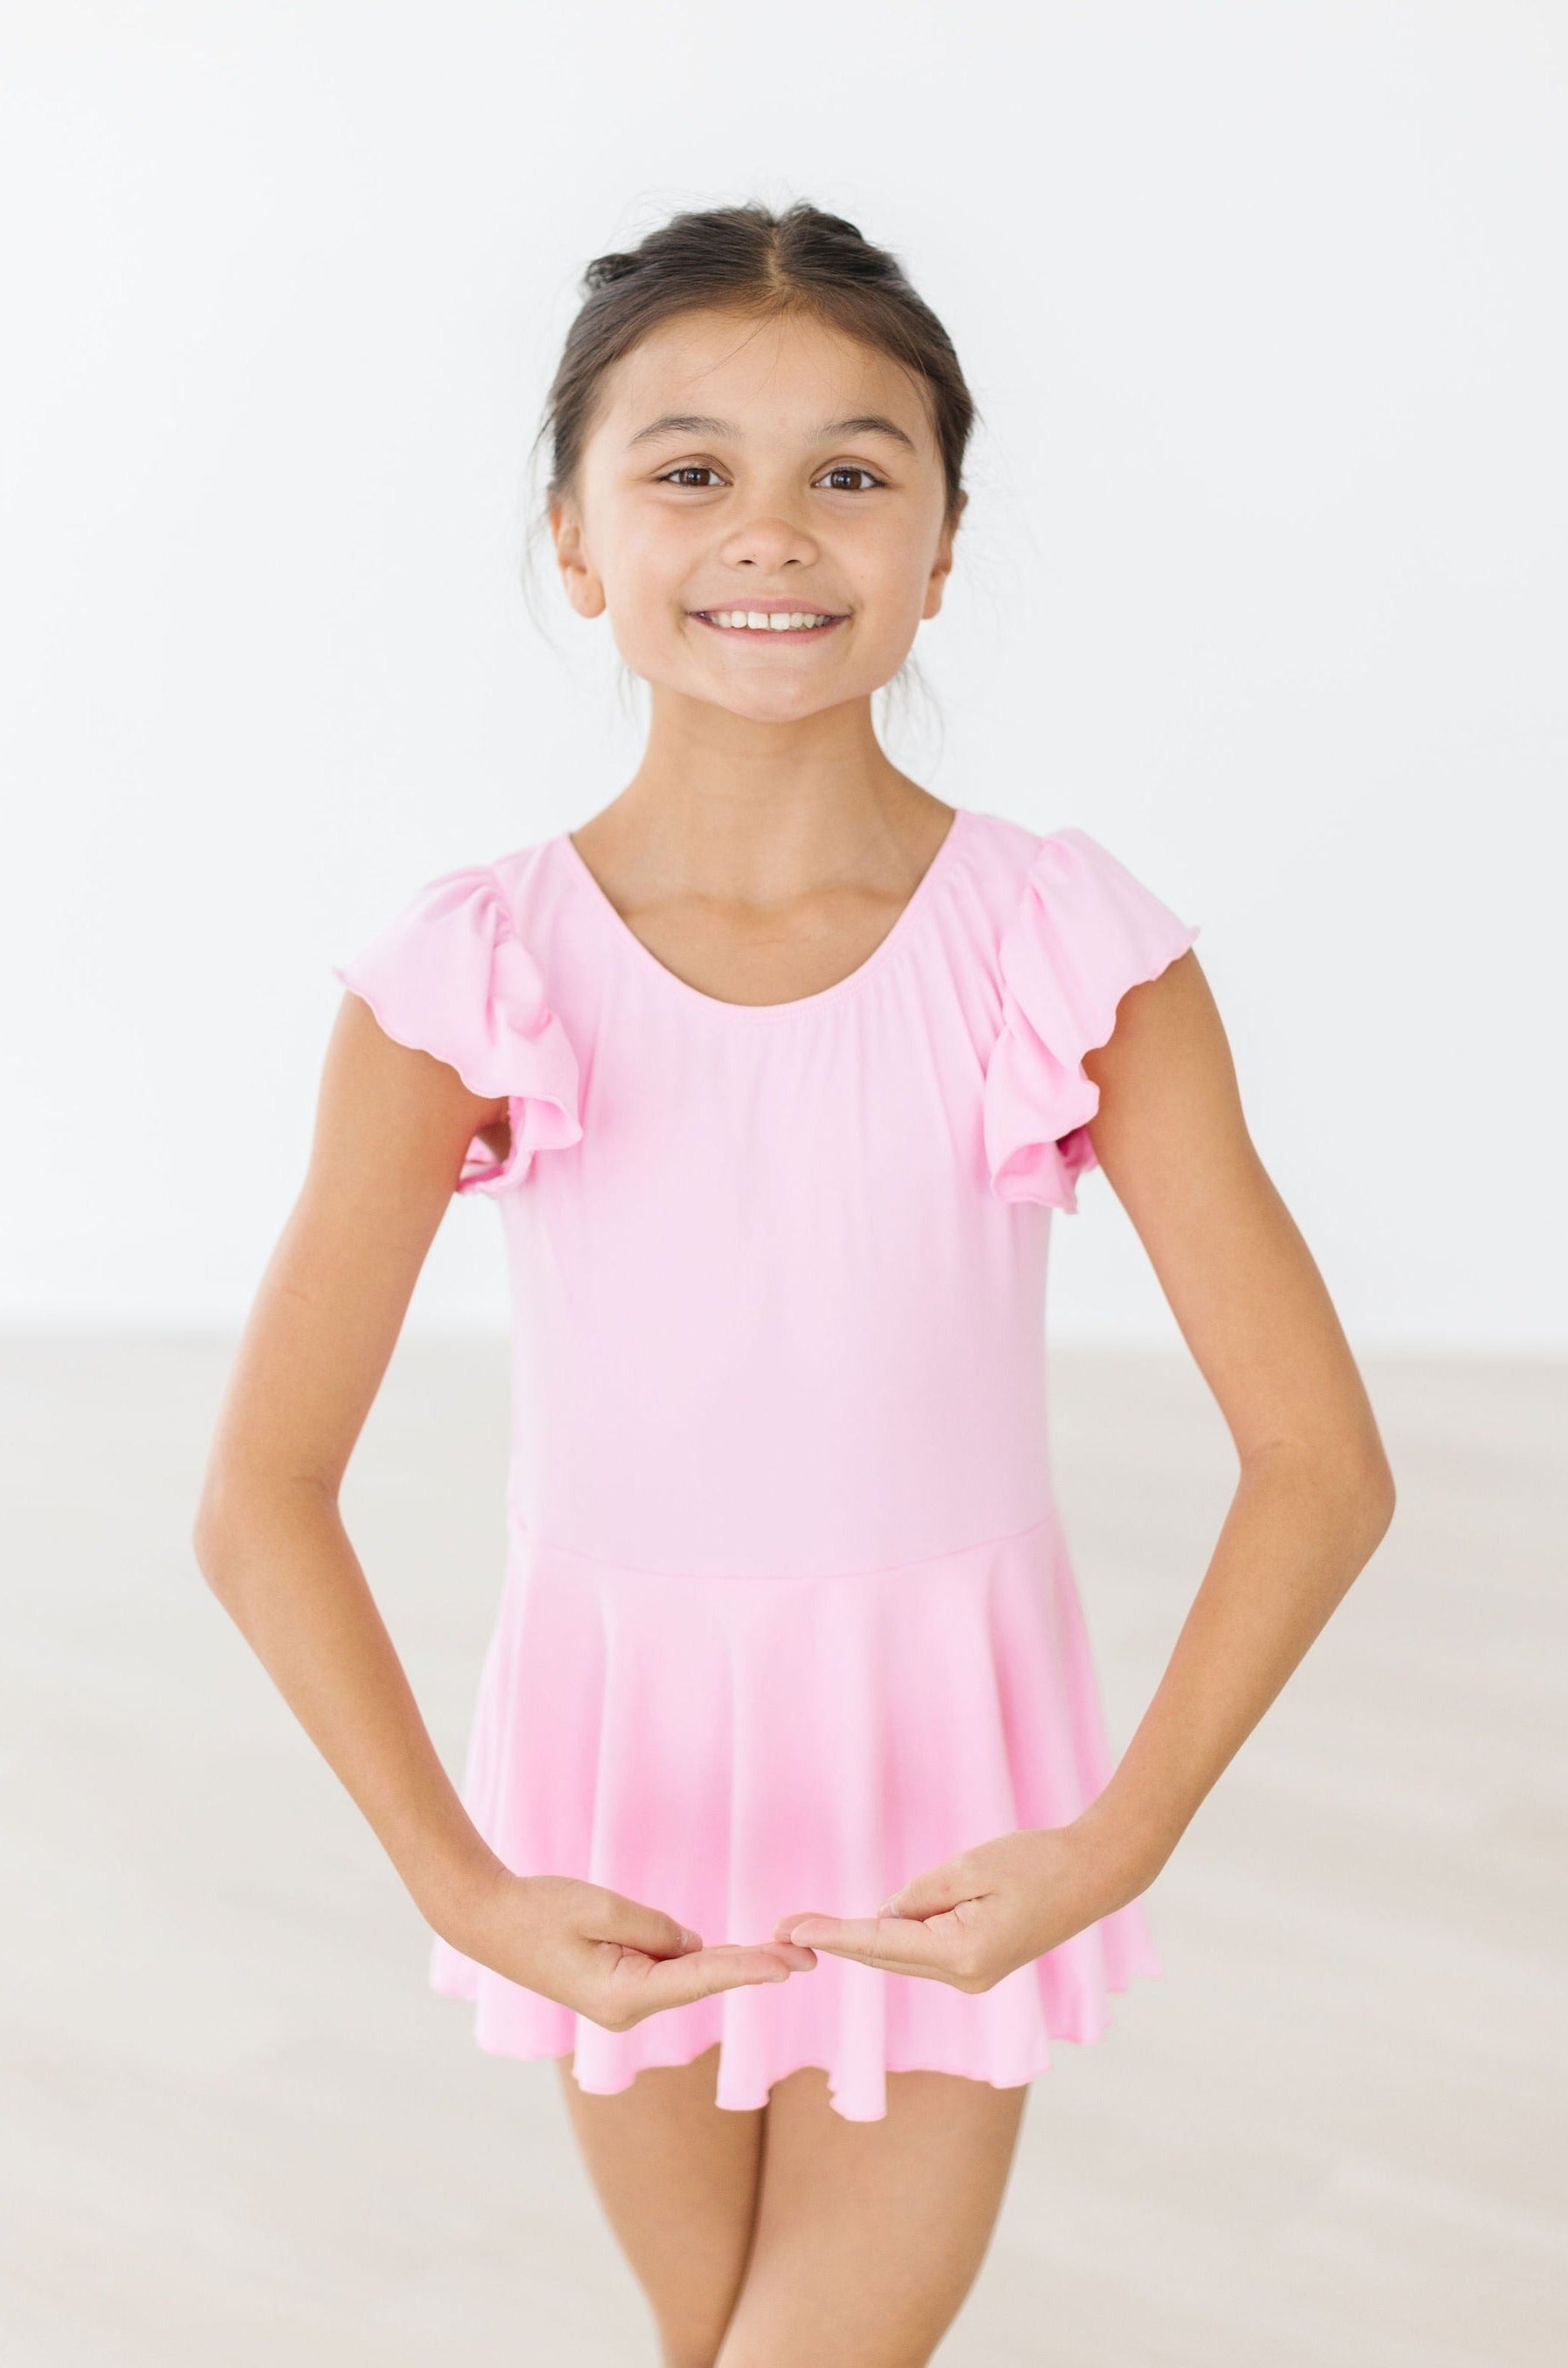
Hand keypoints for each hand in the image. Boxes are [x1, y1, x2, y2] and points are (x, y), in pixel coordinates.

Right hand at [448, 1870, 817, 2031]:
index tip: (789, 1966)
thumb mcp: (602, 1908)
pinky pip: (667, 1972)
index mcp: (623, 1996)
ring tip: (783, 1950)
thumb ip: (656, 1928)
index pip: (701, 1977)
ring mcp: (622, 2003)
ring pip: (686, 1977)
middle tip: (808, 1957)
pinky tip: (731, 1954)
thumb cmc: (540, 1910)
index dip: (749, 1968)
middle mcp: (627, 2010)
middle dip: (753, 1967)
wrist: (489, 1921)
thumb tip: (694, 1945)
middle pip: (702, 1982)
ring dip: (729, 1963)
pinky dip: (698, 1960)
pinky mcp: (617, 1989)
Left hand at [771, 1822, 1145, 1993]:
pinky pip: (922, 1952)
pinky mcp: (978, 1967)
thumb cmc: (1036, 1861)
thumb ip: (921, 1893)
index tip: (789, 1928)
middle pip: (884, 1957)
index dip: (831, 1934)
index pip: (879, 1942)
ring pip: (901, 1957)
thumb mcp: (970, 1866)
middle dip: (834, 1941)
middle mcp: (964, 1977)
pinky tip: (869, 1926)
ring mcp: (973, 1978)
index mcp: (962, 1954)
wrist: (1093, 1875)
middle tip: (781, 1926)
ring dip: (862, 1941)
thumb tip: (885, 1915)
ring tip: (810, 1924)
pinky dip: (894, 1939)